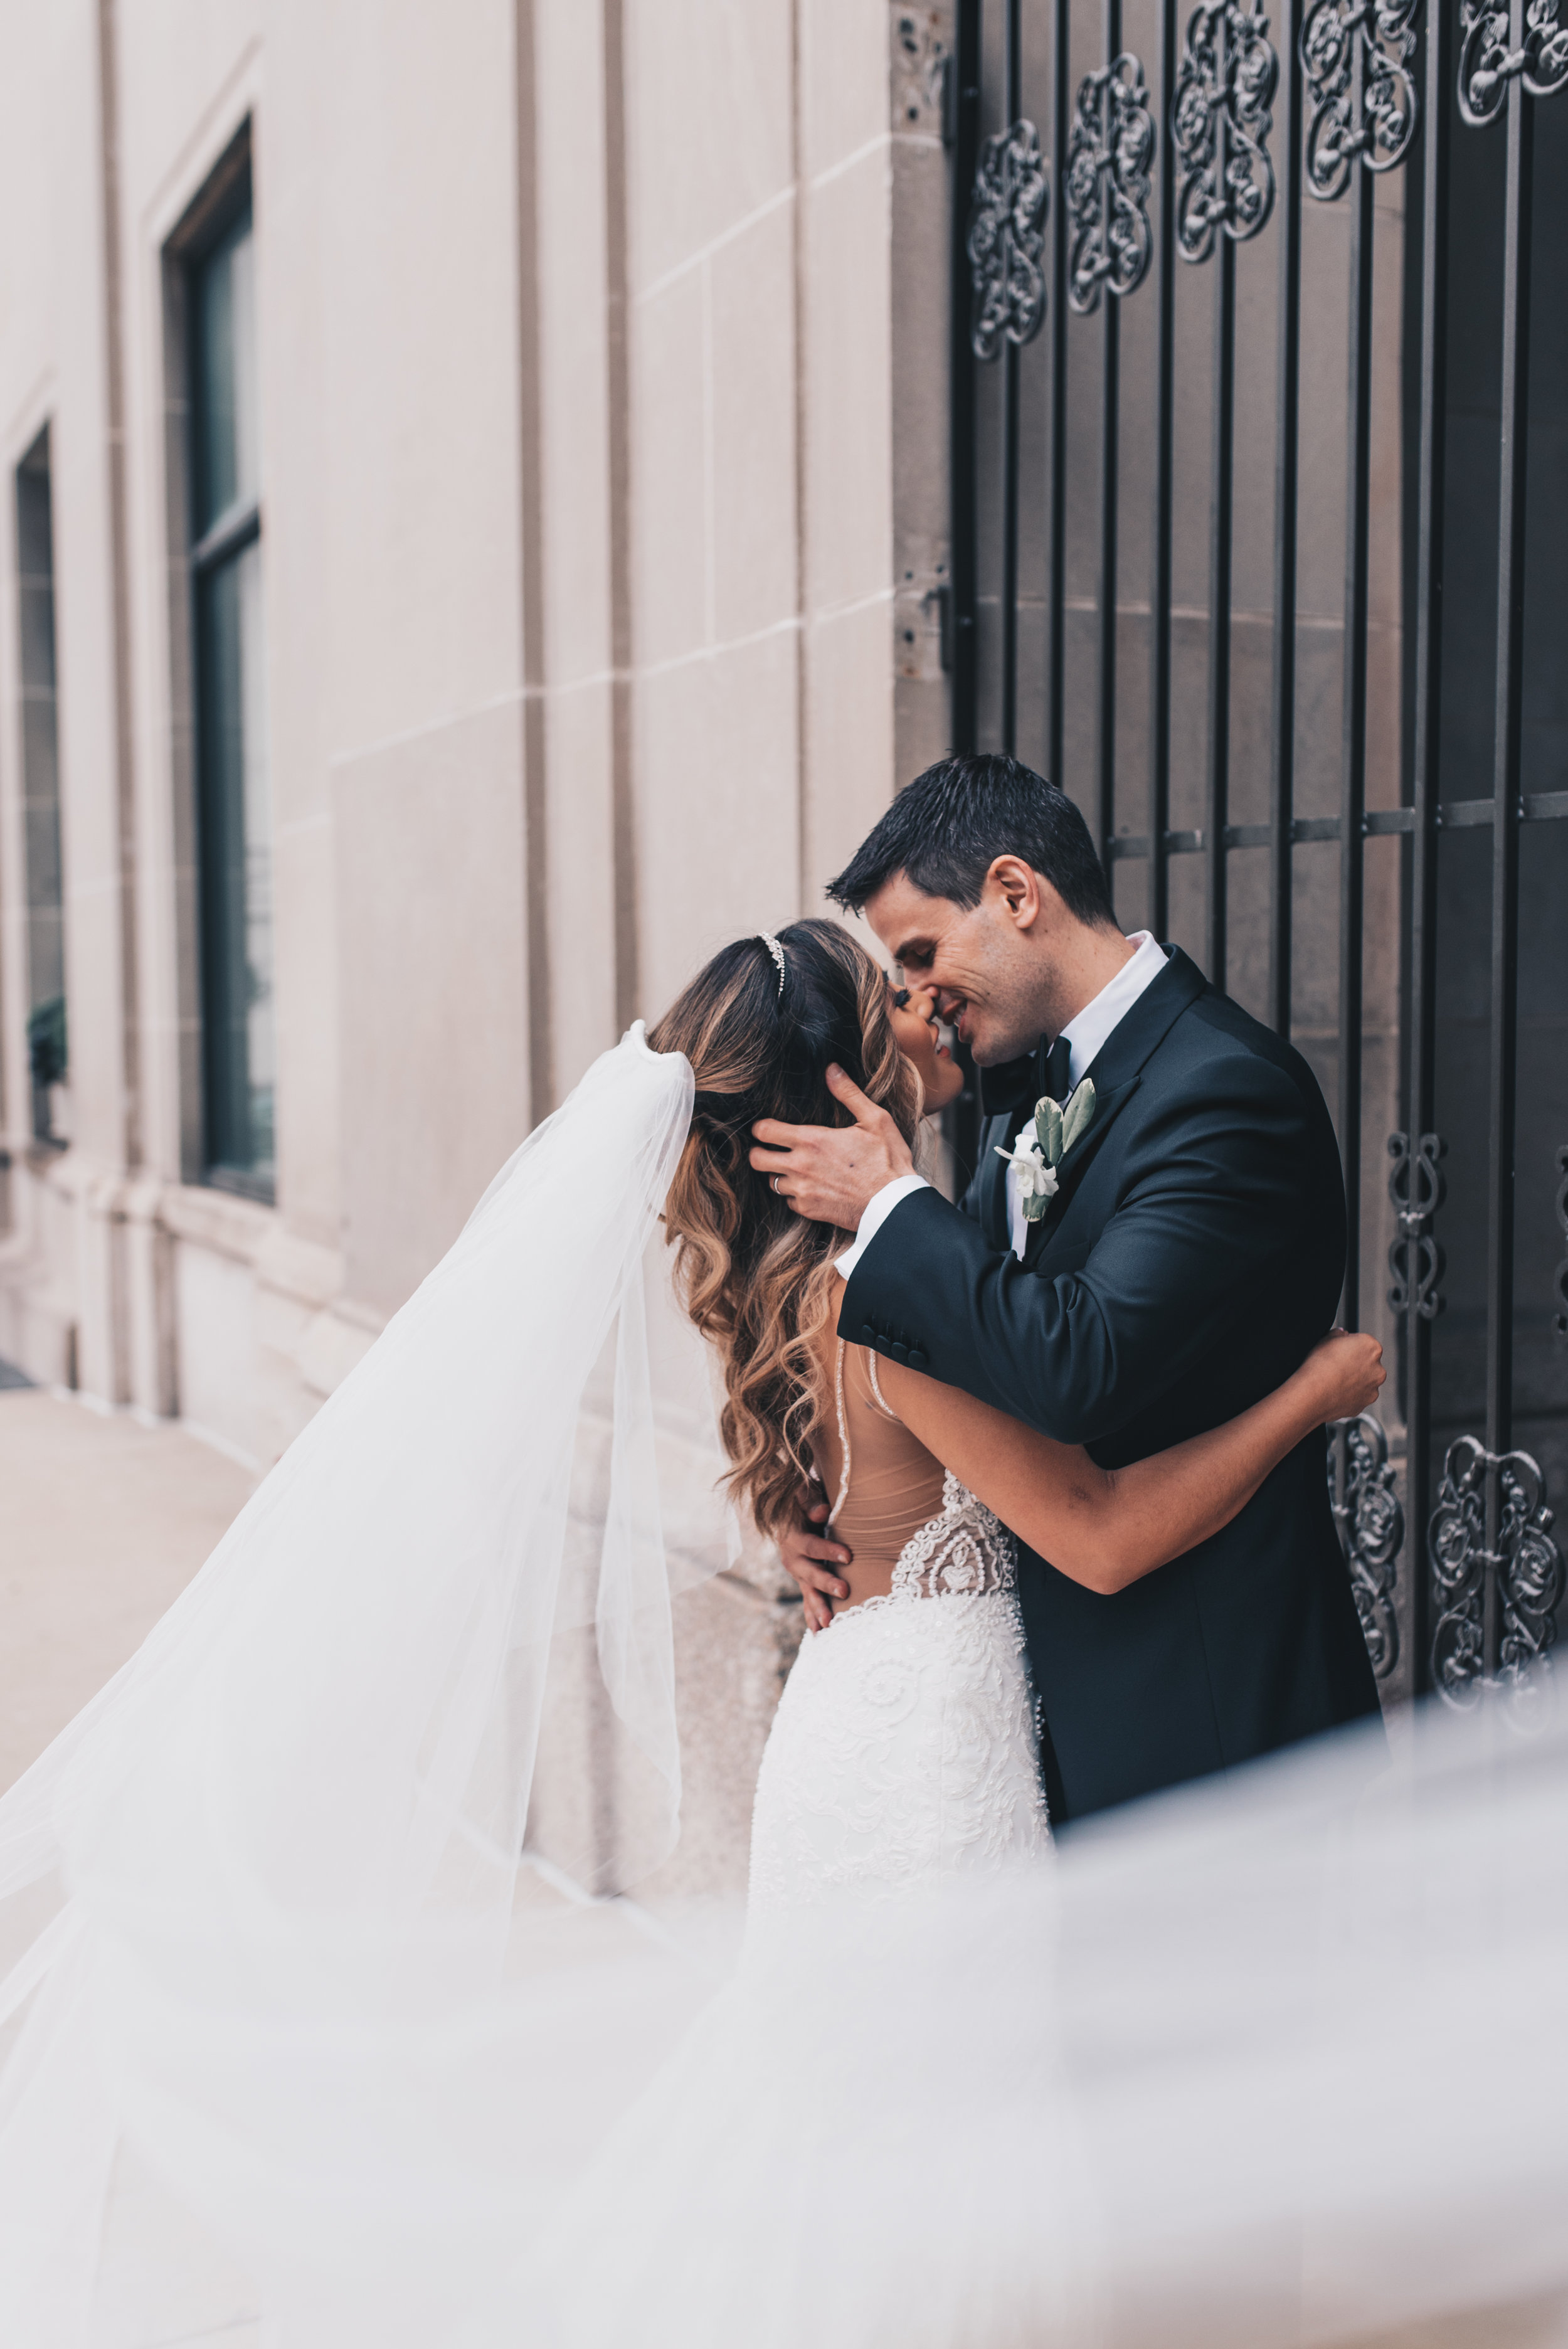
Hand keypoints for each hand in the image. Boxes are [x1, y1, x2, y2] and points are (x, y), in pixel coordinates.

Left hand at [748, 1066, 914, 1229]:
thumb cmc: (888, 1161)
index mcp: (812, 1140)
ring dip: (780, 1174)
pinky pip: (789, 1202)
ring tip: (795, 1168)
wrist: (894, 1205)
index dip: (761, 1128)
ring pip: (772, 1181)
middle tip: (770, 1149)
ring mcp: (803, 1191)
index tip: (766, 1128)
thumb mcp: (875, 1120)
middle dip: (759, 1152)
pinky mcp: (809, 1210)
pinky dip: (795, 1195)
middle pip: (756, 1160)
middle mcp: (800, 1166)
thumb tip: (832, 1069)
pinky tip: (810, 1187)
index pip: (765, 1131)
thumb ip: (848, 1093)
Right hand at [777, 1492, 851, 1631]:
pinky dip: (812, 1616)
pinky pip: (807, 1600)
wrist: (792, 1509)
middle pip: (809, 1572)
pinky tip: (819, 1633)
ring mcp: (797, 1572)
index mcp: (793, 1535)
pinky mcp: (803, 1581)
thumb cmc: (805, 1499)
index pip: (811, 1545)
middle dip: (826, 1583)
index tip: (848, 1556)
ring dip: (818, 1607)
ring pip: (807, 1591)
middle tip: (845, 1591)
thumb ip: (810, 1501)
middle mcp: (791, 1556)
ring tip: (829, 1624)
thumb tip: (822, 1511)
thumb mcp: (805, 1493)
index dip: (828, 1551)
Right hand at [1304, 1328, 1385, 1422]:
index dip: (1348, 1347)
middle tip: (1336, 1366)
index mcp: (1371, 1347)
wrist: (1313, 1394)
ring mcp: (1374, 1387)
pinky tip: (1337, 1391)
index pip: (1363, 1343)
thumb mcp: (1325, 1339)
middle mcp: (1378, 1367)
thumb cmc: (1319, 1366)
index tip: (1337, 1352)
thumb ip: (1338, 1333)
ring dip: (1355, 1380)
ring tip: (1335, 1381)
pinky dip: (1352, 1394)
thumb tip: (1342, 1333)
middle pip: (1368, 1362)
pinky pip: (1360, 1395)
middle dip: (1356, 1364)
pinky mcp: (1367, 1402)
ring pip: (1365, 1380)